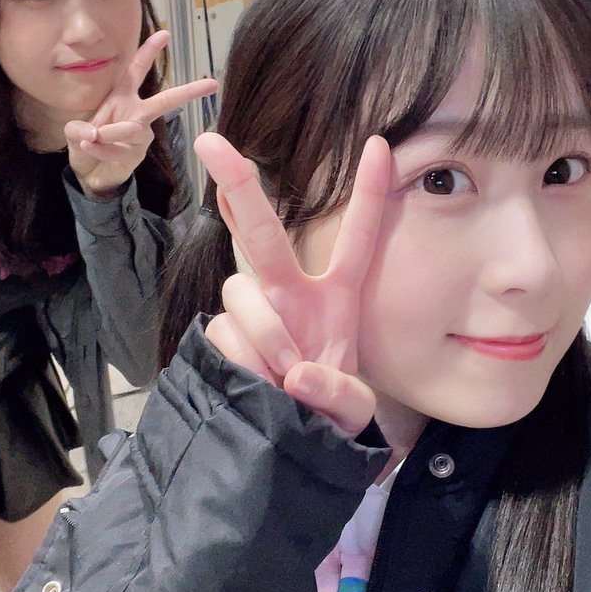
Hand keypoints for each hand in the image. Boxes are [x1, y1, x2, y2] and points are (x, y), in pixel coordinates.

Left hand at [64, 31, 217, 198]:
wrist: (89, 173)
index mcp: (122, 95)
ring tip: (90, 138)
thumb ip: (79, 129)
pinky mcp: (140, 151)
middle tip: (212, 84)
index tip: (165, 34)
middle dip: (189, 91)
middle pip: (166, 100)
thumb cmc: (86, 144)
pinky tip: (92, 150)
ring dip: (109, 133)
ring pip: (130, 128)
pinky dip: (103, 150)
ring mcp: (142, 132)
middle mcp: (137, 111)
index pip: (137, 69)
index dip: (149, 51)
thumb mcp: (75, 132)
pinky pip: (122, 147)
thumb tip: (94, 133)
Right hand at [195, 132, 391, 435]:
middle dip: (239, 183)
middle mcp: (291, 295)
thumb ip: (338, 394)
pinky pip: (222, 333)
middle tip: (211, 141)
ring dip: (264, 331)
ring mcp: (254, 315)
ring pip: (241, 291)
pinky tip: (254, 383)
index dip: (369, 193)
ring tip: (282, 376)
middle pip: (262, 232)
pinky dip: (241, 359)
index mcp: (337, 299)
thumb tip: (298, 374)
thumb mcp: (352, 411)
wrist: (291, 450)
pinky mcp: (223, 339)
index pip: (358, 239)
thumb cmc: (329, 419)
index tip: (379, 143)